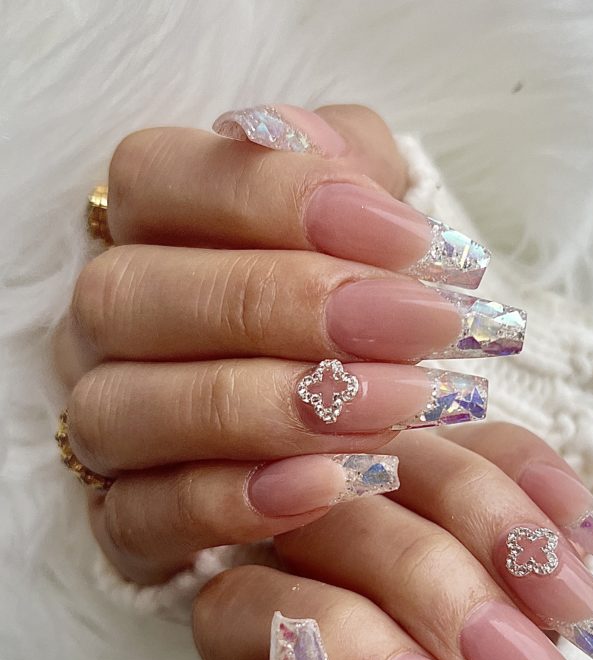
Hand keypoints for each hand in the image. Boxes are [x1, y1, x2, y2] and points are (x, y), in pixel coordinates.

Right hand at [55, 103, 505, 583]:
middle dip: (281, 307)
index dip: (274, 198)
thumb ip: (348, 163)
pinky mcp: (126, 518)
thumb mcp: (374, 221)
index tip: (408, 239)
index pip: (155, 181)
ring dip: (265, 410)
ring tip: (394, 408)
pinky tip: (334, 484)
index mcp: (151, 228)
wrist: (383, 428)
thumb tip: (300, 140)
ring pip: (123, 410)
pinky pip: (140, 519)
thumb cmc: (369, 311)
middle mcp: (107, 324)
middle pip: (129, 296)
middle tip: (418, 327)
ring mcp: (106, 424)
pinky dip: (234, 506)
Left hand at [192, 423, 592, 659]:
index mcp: (254, 649)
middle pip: (341, 523)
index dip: (352, 658)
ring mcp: (389, 499)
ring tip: (582, 624)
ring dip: (508, 541)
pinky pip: (501, 444)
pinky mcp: (471, 469)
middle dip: (448, 602)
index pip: (256, 611)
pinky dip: (551, 494)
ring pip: (422, 464)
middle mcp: (303, 554)